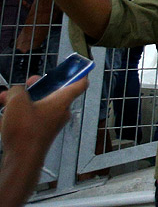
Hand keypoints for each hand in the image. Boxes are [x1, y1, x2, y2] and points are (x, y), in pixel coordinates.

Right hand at [0, 76, 88, 203]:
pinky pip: (30, 118)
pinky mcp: (39, 133)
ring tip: (5, 101)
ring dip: (23, 101)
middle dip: (37, 86)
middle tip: (26, 84)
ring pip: (38, 105)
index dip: (80, 73)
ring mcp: (50, 123)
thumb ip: (17, 90)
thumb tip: (15, 92)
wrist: (21, 160)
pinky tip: (4, 116)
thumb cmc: (26, 132)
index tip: (79, 67)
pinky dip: (19, 114)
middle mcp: (60, 112)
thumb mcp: (17, 101)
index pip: (80, 84)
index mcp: (62, 101)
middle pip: (53, 92)